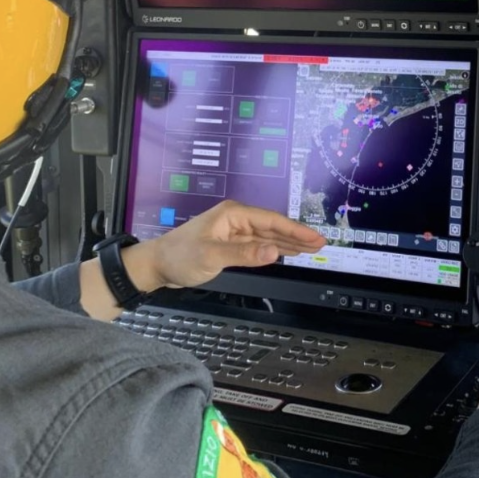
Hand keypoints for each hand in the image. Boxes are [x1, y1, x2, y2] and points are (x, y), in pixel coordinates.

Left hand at [126, 201, 325, 290]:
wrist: (157, 265)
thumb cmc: (179, 256)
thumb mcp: (211, 256)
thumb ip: (243, 254)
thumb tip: (273, 251)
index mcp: (233, 214)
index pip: (271, 221)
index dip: (296, 230)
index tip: (315, 238)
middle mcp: (236, 219)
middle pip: (274, 226)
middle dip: (298, 235)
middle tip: (321, 244)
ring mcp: (234, 231)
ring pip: (268, 236)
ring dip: (289, 242)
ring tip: (312, 248)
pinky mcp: (231, 244)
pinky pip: (259, 244)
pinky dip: (275, 249)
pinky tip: (287, 251)